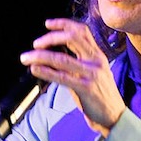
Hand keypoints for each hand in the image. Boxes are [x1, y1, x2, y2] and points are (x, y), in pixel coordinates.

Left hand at [20, 18, 125, 134]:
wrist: (114, 116)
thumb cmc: (99, 95)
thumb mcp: (90, 73)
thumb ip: (75, 62)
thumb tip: (50, 56)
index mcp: (97, 54)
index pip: (81, 31)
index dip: (63, 24)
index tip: (47, 24)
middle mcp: (96, 60)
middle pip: (72, 38)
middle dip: (50, 38)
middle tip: (35, 44)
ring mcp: (92, 74)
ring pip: (62, 59)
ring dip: (40, 56)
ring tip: (26, 57)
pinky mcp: (87, 89)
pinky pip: (62, 77)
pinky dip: (46, 71)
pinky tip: (34, 69)